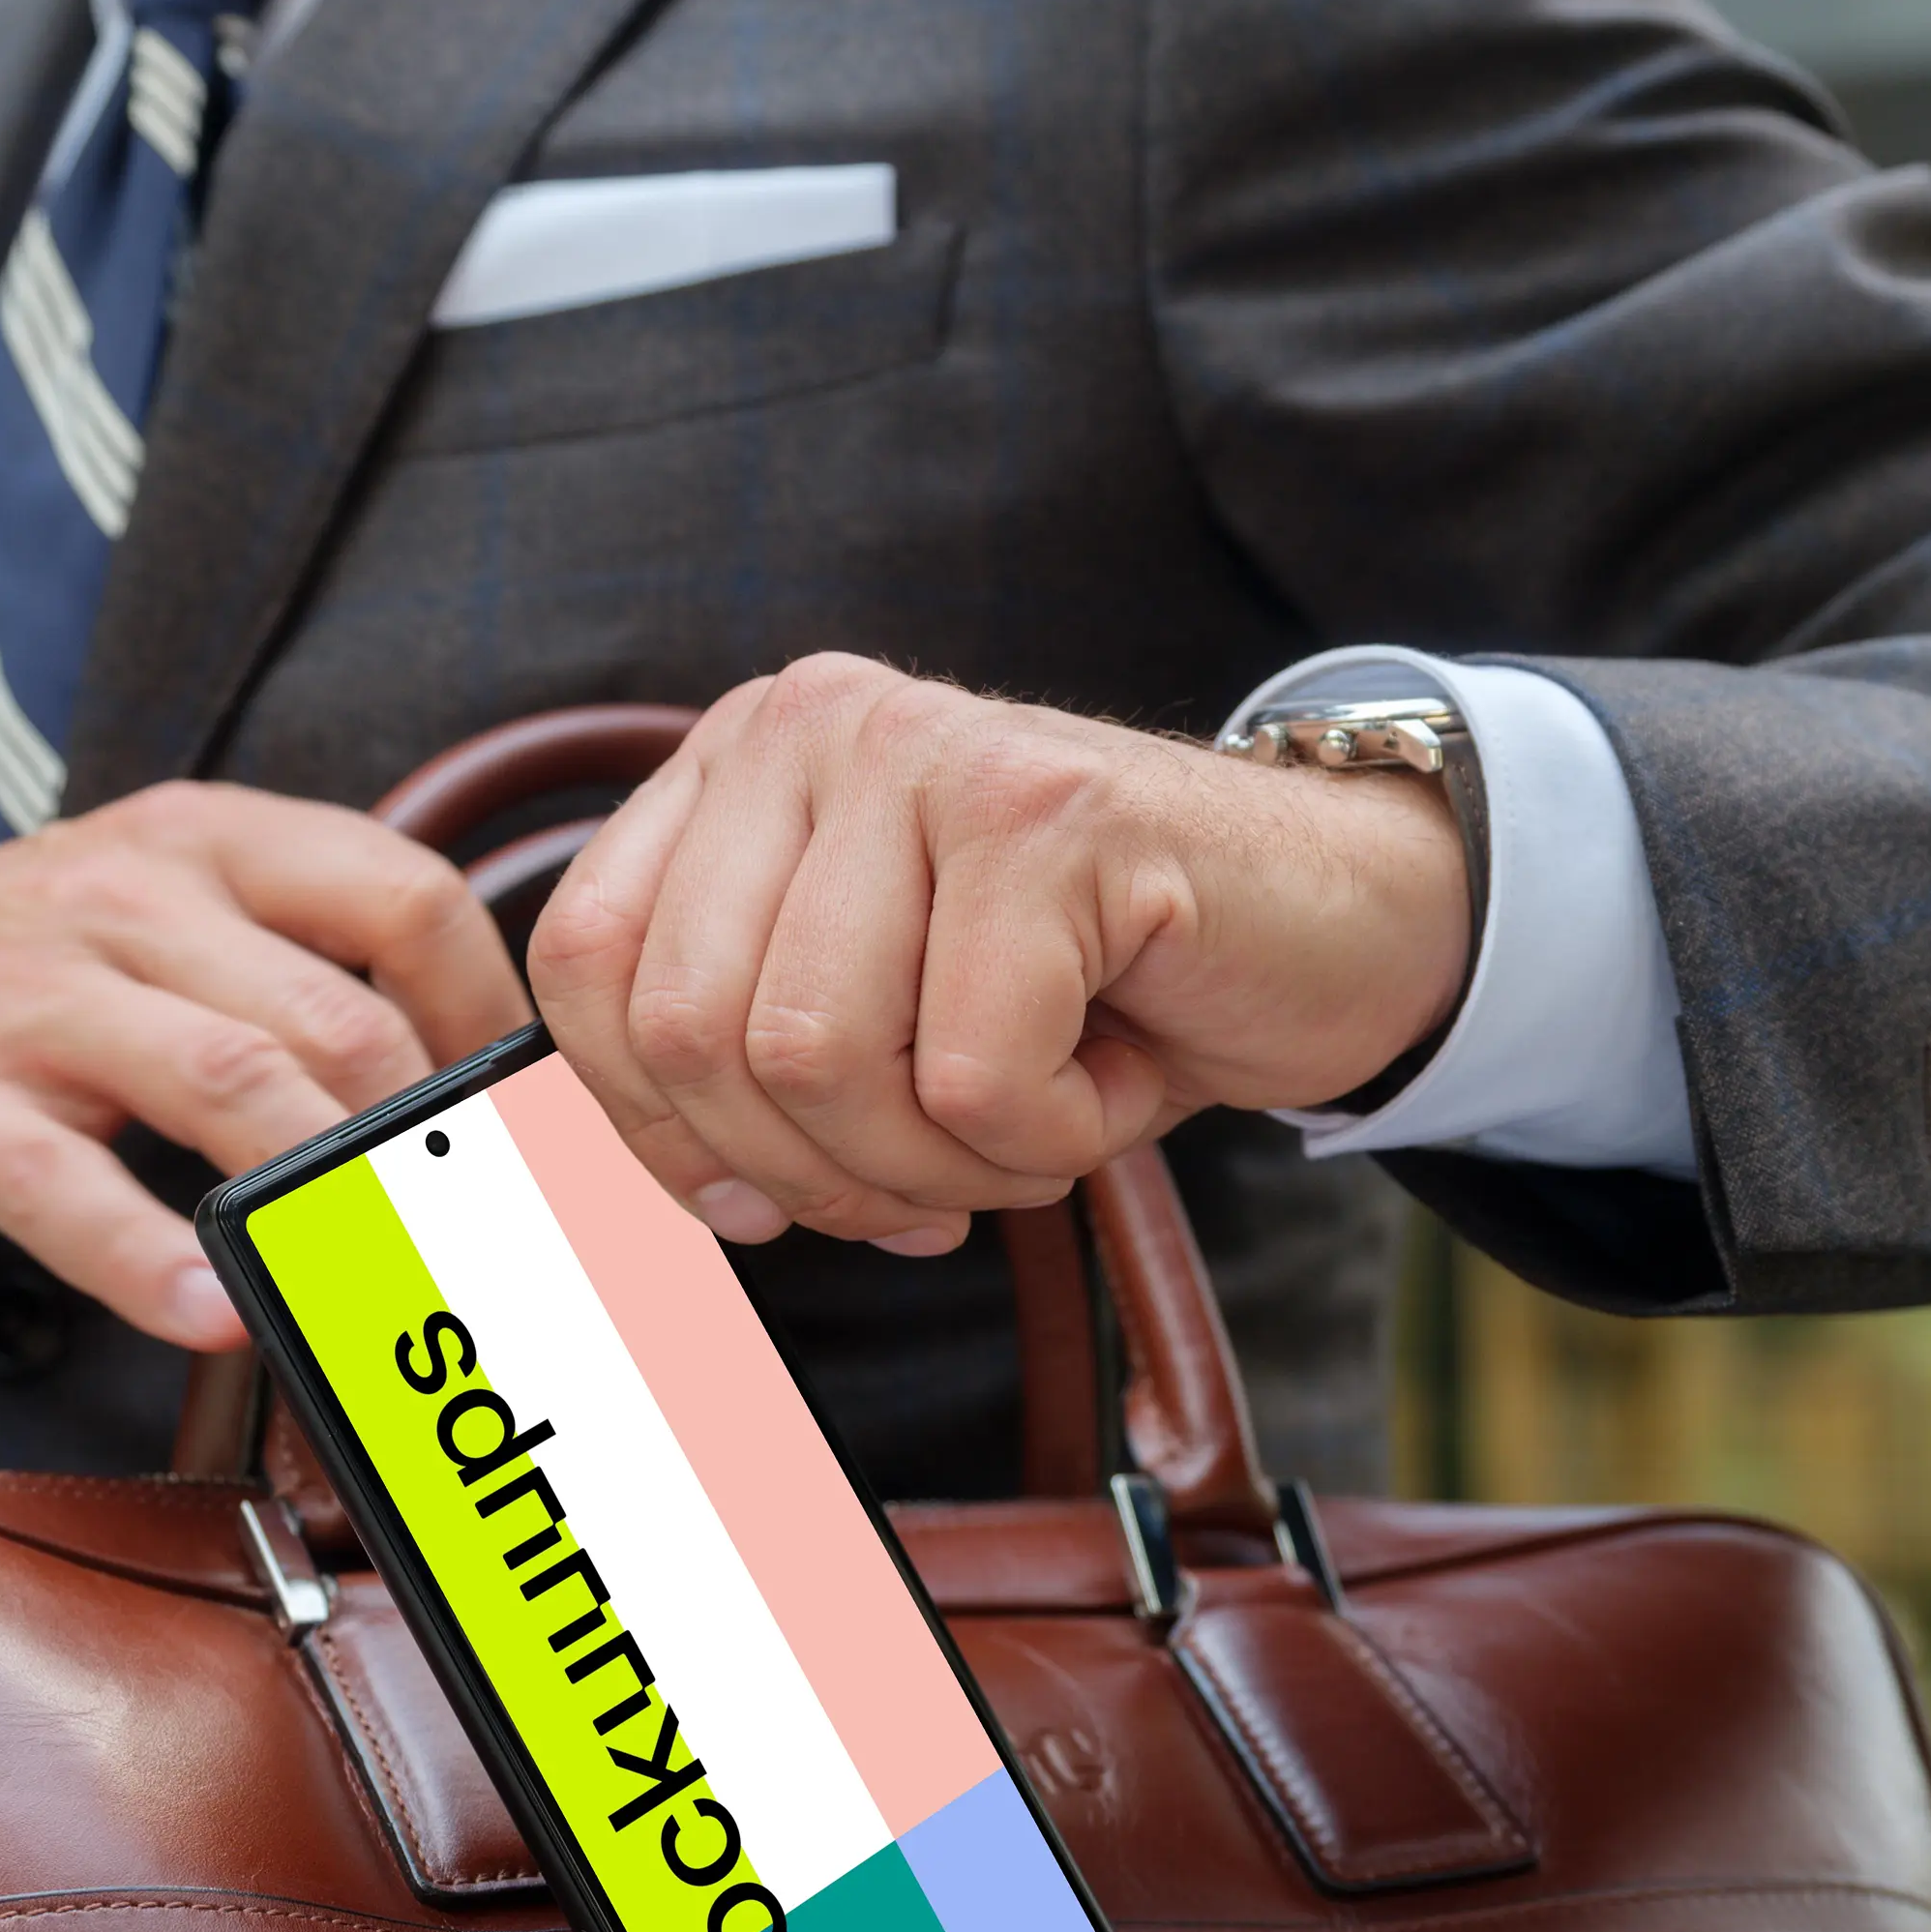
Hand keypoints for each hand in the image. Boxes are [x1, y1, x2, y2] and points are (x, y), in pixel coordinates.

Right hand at [0, 784, 529, 1349]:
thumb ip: (295, 960)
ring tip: (406, 1283)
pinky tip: (220, 1313)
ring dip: (336, 1197)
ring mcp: (35, 1001)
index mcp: (206, 840)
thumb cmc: (10, 971)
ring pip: (235, 1086)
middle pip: (340, 1016)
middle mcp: (131, 899)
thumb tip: (475, 1080)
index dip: (491, 1016)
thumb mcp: (154, 909)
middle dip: (437, 1144)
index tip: (529, 1122)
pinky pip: (71, 1193)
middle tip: (500, 1244)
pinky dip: (156, 1264)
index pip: (406, 895)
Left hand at [526, 655, 1470, 1255]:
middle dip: (819, 1168)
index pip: (590, 970)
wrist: (1340, 926)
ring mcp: (927, 751)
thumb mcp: (881, 1023)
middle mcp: (811, 723)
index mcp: (740, 763)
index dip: (658, 1131)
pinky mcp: (1047, 811)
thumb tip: (688, 1209)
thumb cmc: (1098, 991)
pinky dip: (1051, 1139)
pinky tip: (1115, 1071)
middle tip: (943, 1177)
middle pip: (696, 1034)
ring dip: (941, 1161)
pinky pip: (975, 1074)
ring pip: (817, 1060)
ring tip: (1036, 1114)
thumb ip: (745, 1075)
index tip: (765, 1202)